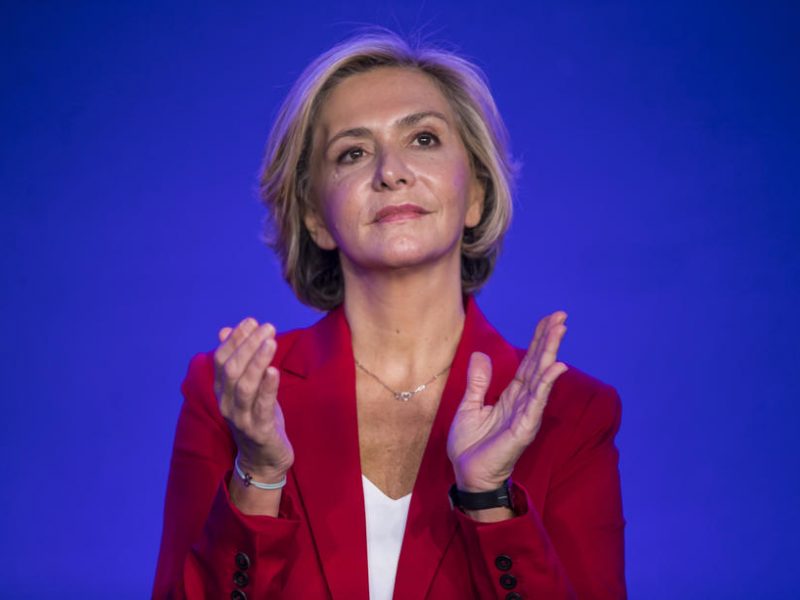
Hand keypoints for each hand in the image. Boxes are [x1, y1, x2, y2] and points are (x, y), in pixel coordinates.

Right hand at [214, 317, 293, 481]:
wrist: (263, 460)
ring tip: (270, 341)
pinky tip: (274, 370)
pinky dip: (267, 387)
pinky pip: (261, 406)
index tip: (251, 321)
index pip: (221, 360)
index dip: (235, 339)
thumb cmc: (257, 418)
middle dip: (248, 345)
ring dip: (257, 361)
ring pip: (244, 386)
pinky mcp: (259, 430)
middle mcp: (227, 403)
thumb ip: (238, 361)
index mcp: (222, 391)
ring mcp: (241, 418)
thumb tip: (224, 330)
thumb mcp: (247, 388)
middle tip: (267, 327)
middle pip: (231, 370)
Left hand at [447, 311, 568, 491]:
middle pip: (539, 365)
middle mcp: (523, 402)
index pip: (528, 363)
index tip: (549, 319)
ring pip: (541, 378)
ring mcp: (526, 414)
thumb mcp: (469, 406)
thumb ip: (478, 382)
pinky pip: (536, 402)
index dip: (538, 341)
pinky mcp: (523, 429)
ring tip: (560, 330)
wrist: (467, 475)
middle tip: (561, 316)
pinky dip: (546, 384)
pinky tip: (556, 366)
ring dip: (551, 353)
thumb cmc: (470, 446)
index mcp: (511, 396)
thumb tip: (481, 355)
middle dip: (549, 340)